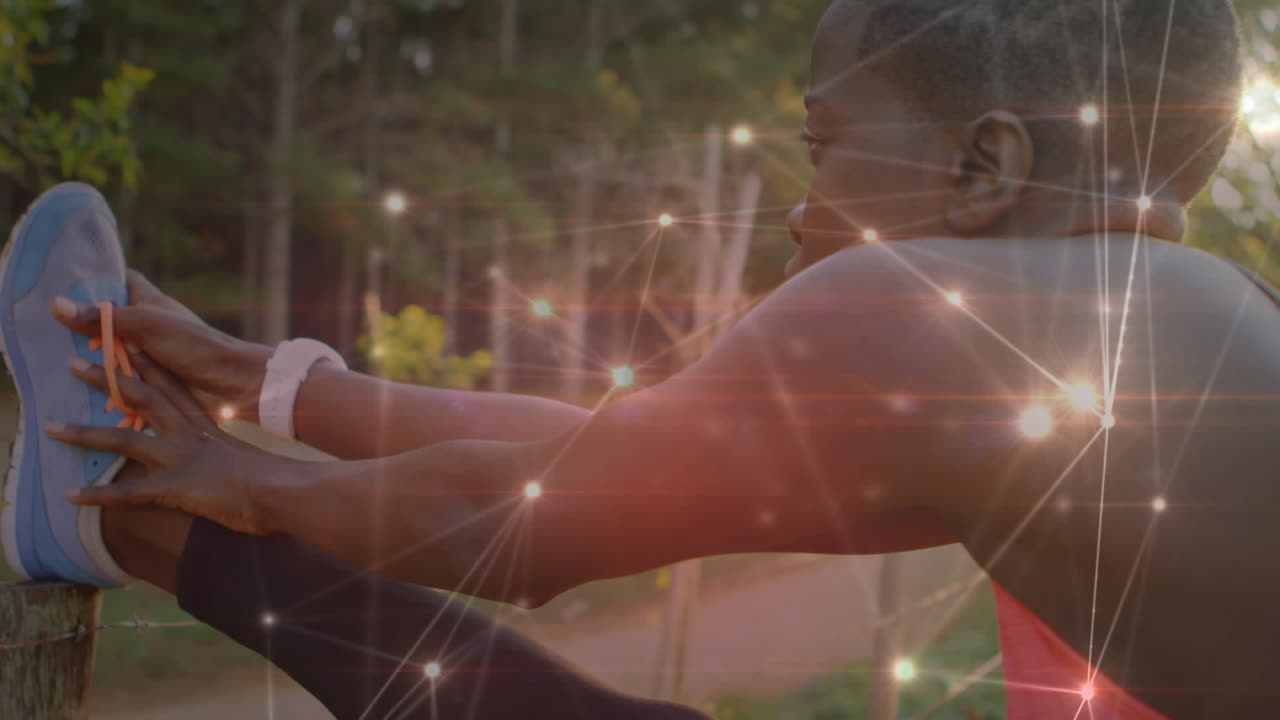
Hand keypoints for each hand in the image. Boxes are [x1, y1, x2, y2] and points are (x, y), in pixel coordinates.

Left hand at [51, 347, 291, 535]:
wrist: (285, 492)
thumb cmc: (278, 481)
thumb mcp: (251, 463)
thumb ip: (233, 461)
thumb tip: (240, 468)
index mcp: (206, 426)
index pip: (173, 387)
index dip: (147, 365)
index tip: (127, 346)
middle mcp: (189, 434)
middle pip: (141, 398)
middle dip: (106, 380)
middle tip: (75, 364)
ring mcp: (180, 458)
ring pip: (122, 438)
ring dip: (83, 433)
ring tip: (49, 429)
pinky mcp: (174, 486)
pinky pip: (125, 492)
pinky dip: (96, 495)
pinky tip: (69, 496)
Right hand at [52, 270, 271, 420]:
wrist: (233, 386)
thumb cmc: (196, 347)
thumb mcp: (146, 326)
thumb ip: (103, 317)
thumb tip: (56, 303)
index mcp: (150, 302)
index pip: (121, 279)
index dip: (97, 278)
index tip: (63, 283)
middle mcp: (148, 324)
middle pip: (109, 317)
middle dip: (81, 324)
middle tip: (43, 330)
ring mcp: (150, 352)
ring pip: (112, 349)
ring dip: (89, 357)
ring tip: (50, 361)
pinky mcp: (153, 378)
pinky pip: (122, 378)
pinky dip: (104, 383)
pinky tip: (77, 391)